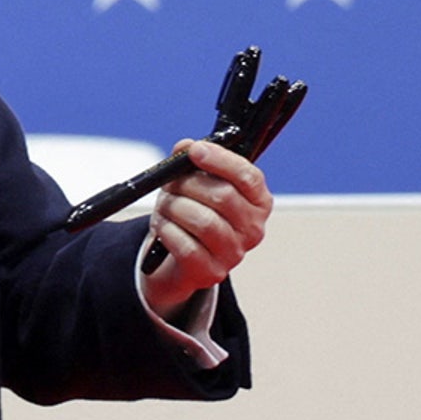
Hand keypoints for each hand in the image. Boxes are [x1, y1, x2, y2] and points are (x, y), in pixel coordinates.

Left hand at [139, 138, 272, 320]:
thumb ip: (191, 162)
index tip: (195, 150)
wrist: (178, 259)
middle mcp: (252, 229)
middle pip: (223, 196)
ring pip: (204, 221)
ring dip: (175, 207)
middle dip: (189, 184)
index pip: (248, 177)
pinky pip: (187, 246)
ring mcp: (234, 253)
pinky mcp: (212, 272)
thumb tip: (184, 147)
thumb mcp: (193, 183)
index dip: (221, 160)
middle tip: (172, 184)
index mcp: (257, 202)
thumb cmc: (192, 214)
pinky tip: (163, 226)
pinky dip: (168, 230)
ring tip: (165, 206)